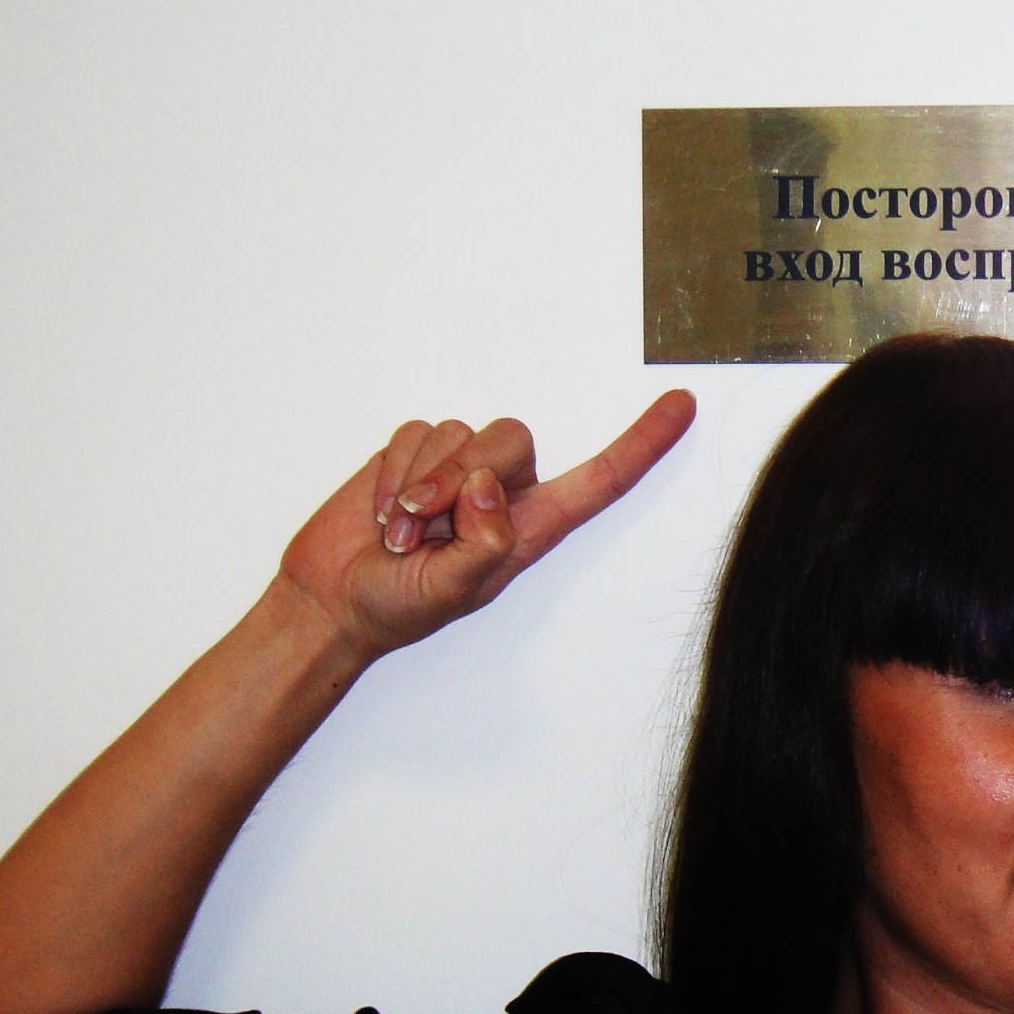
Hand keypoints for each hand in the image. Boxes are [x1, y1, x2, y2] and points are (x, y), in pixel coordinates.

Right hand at [274, 389, 697, 663]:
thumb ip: (484, 541)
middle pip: (511, 440)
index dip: (644, 443)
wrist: (331, 601)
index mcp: (532, 526)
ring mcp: (460, 469)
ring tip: (398, 533)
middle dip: (455, 478)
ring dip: (416, 482)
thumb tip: (492, 486)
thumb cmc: (398, 607)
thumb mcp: (450, 591)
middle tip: (418, 531)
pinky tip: (380, 511)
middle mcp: (504, 492)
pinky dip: (391, 472)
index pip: (601, 479)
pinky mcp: (417, 453)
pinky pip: (415, 432)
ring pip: (459, 433)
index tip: (683, 406)